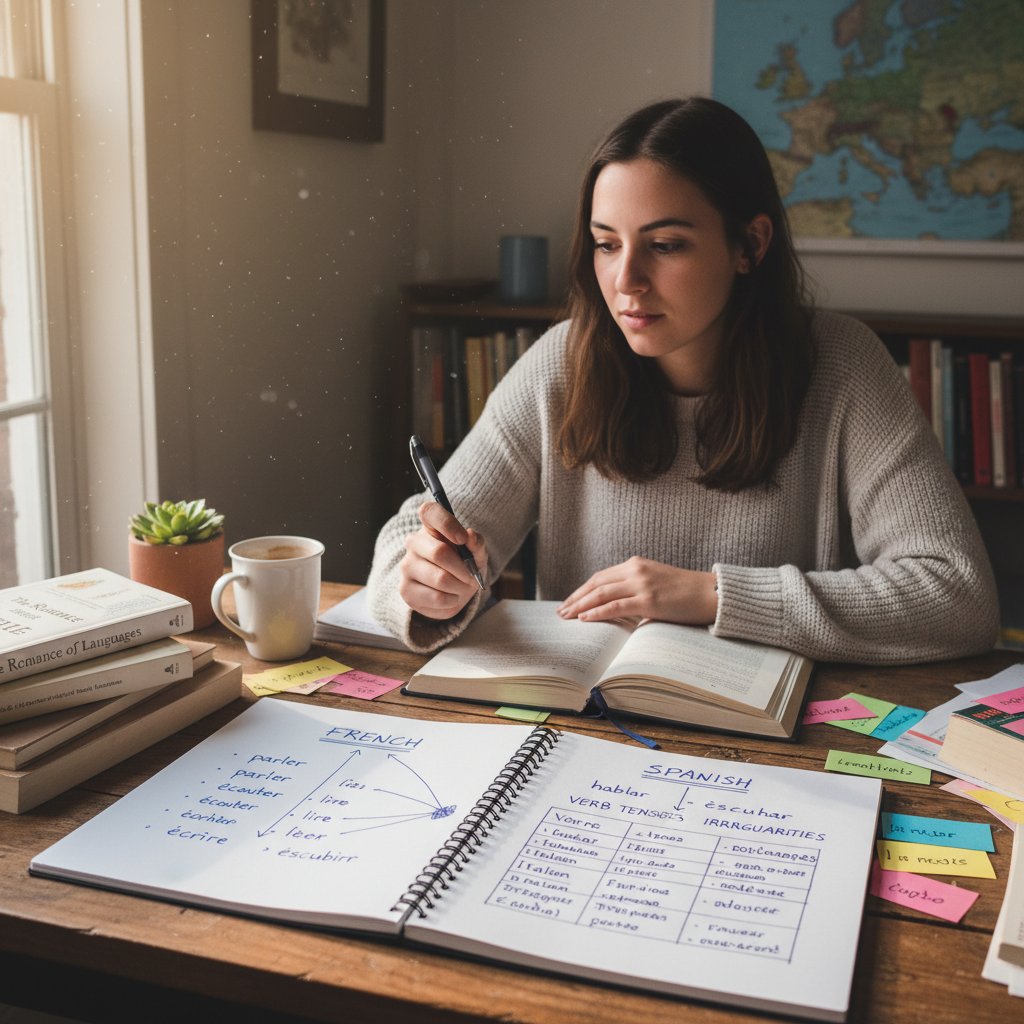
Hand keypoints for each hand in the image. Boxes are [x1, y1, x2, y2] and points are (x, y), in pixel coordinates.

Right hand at [398, 501, 487, 619]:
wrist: (454, 590)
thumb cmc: (464, 564)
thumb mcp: (476, 552)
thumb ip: (476, 543)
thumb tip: (470, 535)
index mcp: (430, 525)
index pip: (429, 511)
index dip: (447, 523)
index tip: (463, 539)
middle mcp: (413, 542)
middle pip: (439, 553)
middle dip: (463, 569)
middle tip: (472, 577)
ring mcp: (406, 566)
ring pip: (440, 579)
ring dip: (461, 587)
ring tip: (463, 588)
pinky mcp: (405, 590)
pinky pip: (436, 598)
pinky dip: (453, 601)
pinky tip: (452, 597)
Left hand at [557, 557, 717, 625]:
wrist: (711, 593)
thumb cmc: (686, 592)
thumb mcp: (656, 582)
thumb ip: (635, 587)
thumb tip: (614, 605)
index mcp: (636, 564)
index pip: (600, 576)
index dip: (582, 590)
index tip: (569, 601)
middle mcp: (636, 570)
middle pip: (596, 583)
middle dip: (575, 598)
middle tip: (560, 611)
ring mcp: (642, 584)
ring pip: (602, 594)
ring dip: (580, 606)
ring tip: (566, 616)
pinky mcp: (649, 600)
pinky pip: (616, 606)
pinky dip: (597, 612)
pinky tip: (585, 618)